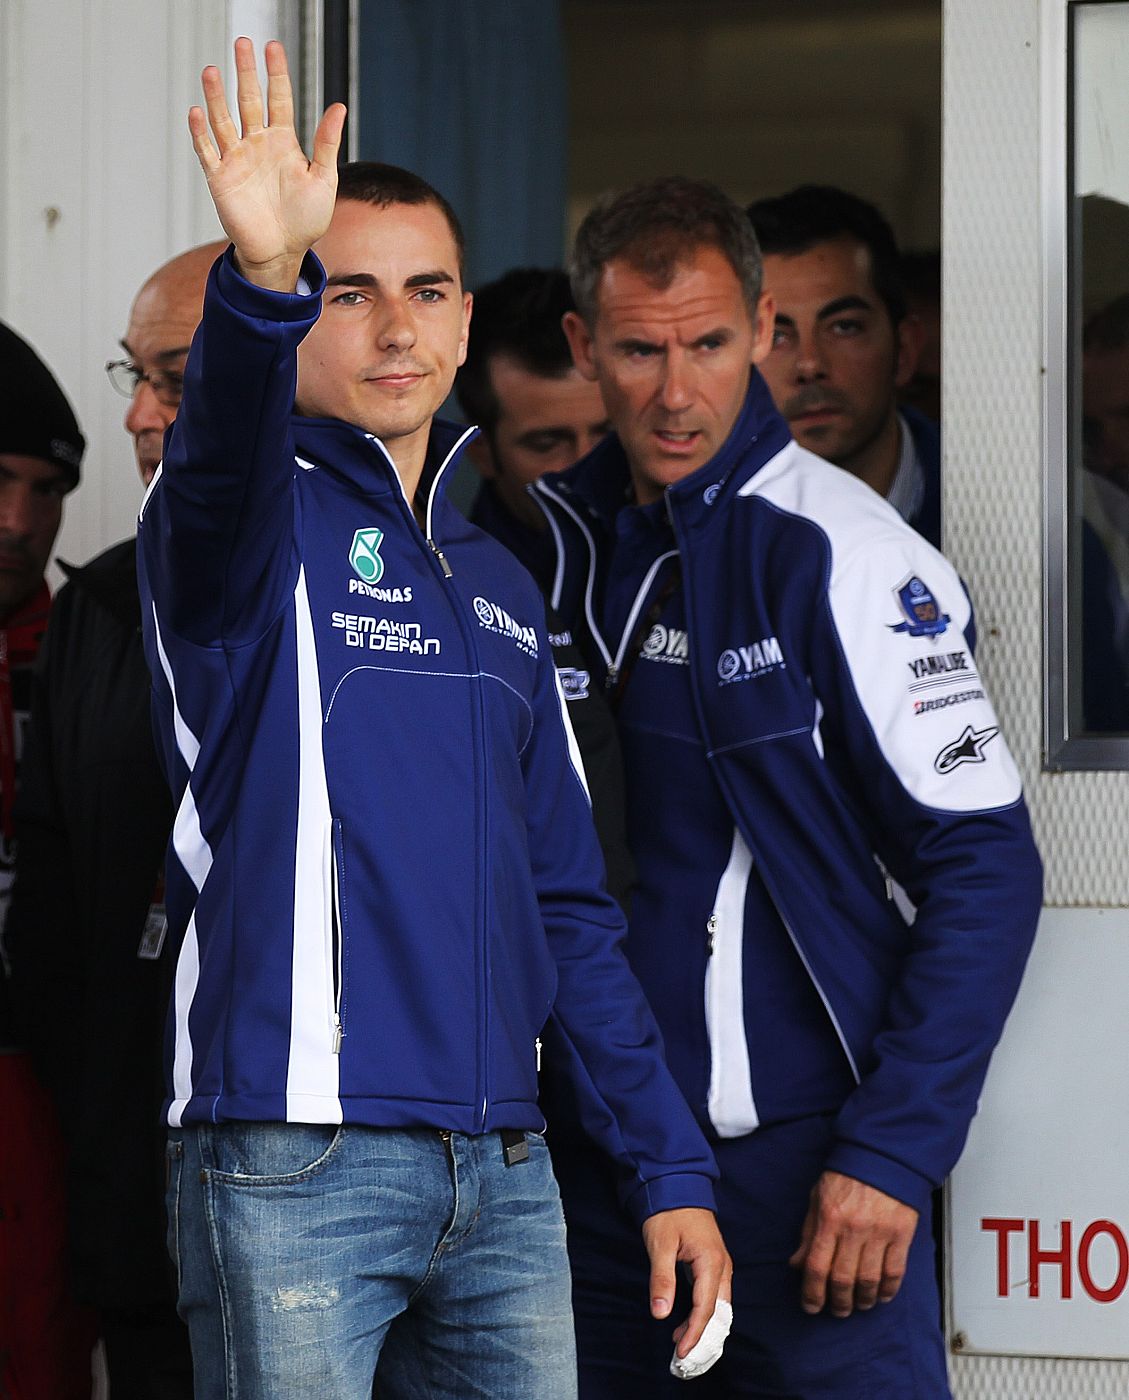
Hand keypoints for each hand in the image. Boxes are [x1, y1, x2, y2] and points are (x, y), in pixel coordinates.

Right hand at [188, 37, 345, 290]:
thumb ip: (327, 143)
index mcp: (283, 142)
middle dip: (246, 73)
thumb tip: (339, 107)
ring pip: (224, 120)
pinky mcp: (220, 178)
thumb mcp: (324, 179)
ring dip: (217, 96)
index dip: (276, 73)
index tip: (273, 47)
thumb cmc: (305, 221)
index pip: (279, 99)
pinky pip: (207, 151)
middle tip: (242, 43)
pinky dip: (201, 132)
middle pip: (249, 100)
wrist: (282, 253)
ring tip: (213, 71)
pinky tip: (197, 111)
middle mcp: (258, 145)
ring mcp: (237, 160)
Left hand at [641, 1207, 732, 1358]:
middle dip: (703, 1338)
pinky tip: (688, 1325)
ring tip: (682, 1346)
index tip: (680, 1353)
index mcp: (711, 1262)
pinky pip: (715, 1297)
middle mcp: (722, 1266)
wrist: (677, 1185)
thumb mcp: (660, 1244)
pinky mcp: (714, 1264)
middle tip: (683, 1359)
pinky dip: (704, 1315)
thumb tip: (661, 1313)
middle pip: (718, 1313)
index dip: (694, 1333)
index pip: (706, 1308)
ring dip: (704, 1328)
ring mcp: (721, 1265)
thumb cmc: (668, 1212)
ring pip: (719, 1307)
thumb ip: (662, 1279)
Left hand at [789, 1171, 917, 1316]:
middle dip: (838, 1302)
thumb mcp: (818, 1197)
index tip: (811, 1306)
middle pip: (842, 1279)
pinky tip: (881, 1296)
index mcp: (829, 1218)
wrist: (881, 1156)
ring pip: (869, 1280)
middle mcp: (853, 1228)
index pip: (816, 1265)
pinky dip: (888, 1290)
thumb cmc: (846, 1175)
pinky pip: (895, 1271)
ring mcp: (879, 1232)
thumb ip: (808, 1232)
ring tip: (859, 1305)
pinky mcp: (901, 1234)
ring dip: (863, 1300)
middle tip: (837, 1310)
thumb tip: (796, 1264)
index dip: (812, 1292)